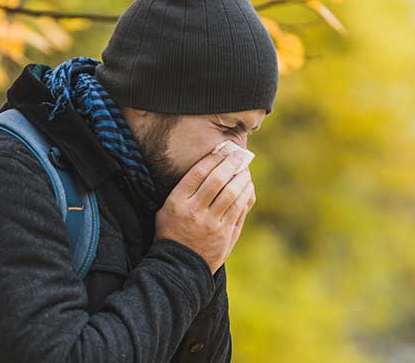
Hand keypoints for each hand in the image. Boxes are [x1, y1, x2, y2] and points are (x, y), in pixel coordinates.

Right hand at [154, 148, 256, 274]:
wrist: (179, 265)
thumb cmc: (172, 232)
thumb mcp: (166, 210)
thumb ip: (184, 191)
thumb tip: (210, 167)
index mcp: (177, 203)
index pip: (197, 173)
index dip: (212, 158)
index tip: (222, 150)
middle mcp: (194, 212)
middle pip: (216, 181)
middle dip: (230, 164)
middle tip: (239, 155)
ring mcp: (210, 224)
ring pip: (231, 194)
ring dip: (241, 179)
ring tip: (245, 170)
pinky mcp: (224, 235)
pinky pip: (238, 210)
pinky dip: (245, 195)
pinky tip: (247, 187)